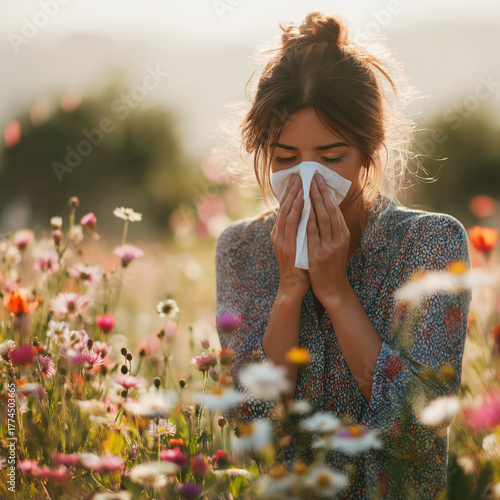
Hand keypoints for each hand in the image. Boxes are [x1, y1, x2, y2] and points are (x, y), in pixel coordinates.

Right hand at [271, 173, 310, 300]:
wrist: (292, 288)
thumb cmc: (299, 267)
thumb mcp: (298, 246)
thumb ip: (299, 232)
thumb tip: (308, 218)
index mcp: (280, 233)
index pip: (285, 208)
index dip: (291, 193)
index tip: (298, 179)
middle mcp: (278, 234)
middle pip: (284, 206)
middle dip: (292, 189)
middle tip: (299, 174)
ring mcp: (281, 240)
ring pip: (287, 211)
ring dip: (294, 195)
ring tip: (301, 181)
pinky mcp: (286, 246)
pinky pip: (292, 224)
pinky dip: (296, 210)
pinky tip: (303, 199)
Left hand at [307, 172, 350, 302]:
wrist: (333, 288)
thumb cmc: (332, 266)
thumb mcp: (336, 246)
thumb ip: (332, 231)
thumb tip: (324, 213)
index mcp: (343, 235)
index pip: (335, 209)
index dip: (327, 193)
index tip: (320, 179)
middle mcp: (339, 238)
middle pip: (330, 210)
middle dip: (321, 192)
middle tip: (313, 177)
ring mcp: (330, 246)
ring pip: (323, 219)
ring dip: (315, 202)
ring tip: (308, 187)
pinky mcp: (319, 255)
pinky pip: (313, 234)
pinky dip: (309, 220)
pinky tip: (304, 210)